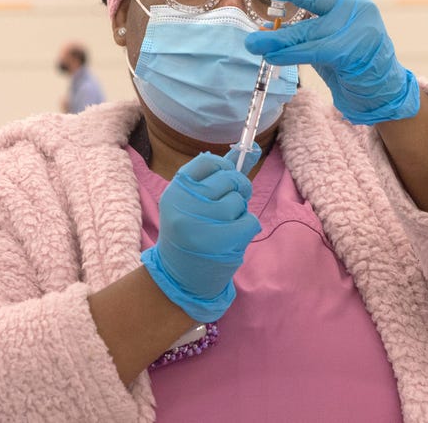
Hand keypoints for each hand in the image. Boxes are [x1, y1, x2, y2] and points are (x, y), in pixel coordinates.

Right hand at [141, 147, 261, 321]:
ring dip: (239, 212)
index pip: (209, 161)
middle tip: (229, 206)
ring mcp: (204, 222)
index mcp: (176, 189)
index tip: (223, 180)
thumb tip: (251, 150)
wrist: (179, 277)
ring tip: (224, 225)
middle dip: (237, 189)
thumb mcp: (192, 201)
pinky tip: (232, 237)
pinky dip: (247, 228)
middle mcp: (186, 203)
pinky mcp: (222, 240)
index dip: (223, 169)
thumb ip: (220, 175)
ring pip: (239, 201)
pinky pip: (250, 220)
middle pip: (230, 178)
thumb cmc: (189, 233)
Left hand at [242, 0, 418, 124]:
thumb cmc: (350, 63)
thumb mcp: (325, 38)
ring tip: (252, 42)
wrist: (382, 91)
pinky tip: (272, 57)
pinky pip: (313, 51)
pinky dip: (290, 55)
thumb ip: (302, 28)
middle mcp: (353, 5)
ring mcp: (356, 27)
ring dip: (275, 37)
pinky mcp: (352, 50)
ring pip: (307, 29)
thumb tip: (264, 25)